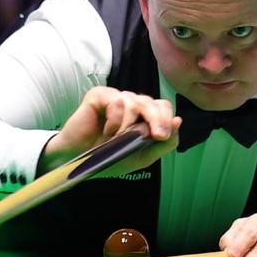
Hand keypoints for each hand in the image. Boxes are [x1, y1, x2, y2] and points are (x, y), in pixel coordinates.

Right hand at [38, 86, 181, 173]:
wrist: (78, 162)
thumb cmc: (108, 158)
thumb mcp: (141, 156)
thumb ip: (163, 142)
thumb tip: (178, 121)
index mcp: (142, 115)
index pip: (162, 106)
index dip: (165, 118)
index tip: (161, 136)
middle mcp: (131, 102)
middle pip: (152, 102)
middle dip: (156, 119)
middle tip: (154, 136)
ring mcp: (115, 96)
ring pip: (134, 102)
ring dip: (127, 127)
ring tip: (115, 141)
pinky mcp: (99, 95)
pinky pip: (117, 102)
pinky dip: (114, 122)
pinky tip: (105, 132)